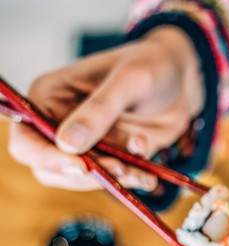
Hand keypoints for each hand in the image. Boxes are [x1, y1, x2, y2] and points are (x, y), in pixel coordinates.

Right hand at [7, 26, 204, 190]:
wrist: (184, 78)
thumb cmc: (153, 64)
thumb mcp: (129, 80)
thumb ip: (100, 110)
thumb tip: (67, 144)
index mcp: (50, 97)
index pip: (27, 138)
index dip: (46, 157)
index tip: (80, 166)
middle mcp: (61, 123)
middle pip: (51, 167)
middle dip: (85, 174)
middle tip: (120, 168)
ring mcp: (87, 143)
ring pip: (83, 179)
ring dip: (112, 180)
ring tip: (140, 170)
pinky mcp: (112, 155)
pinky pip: (113, 180)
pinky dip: (131, 181)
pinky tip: (149, 172)